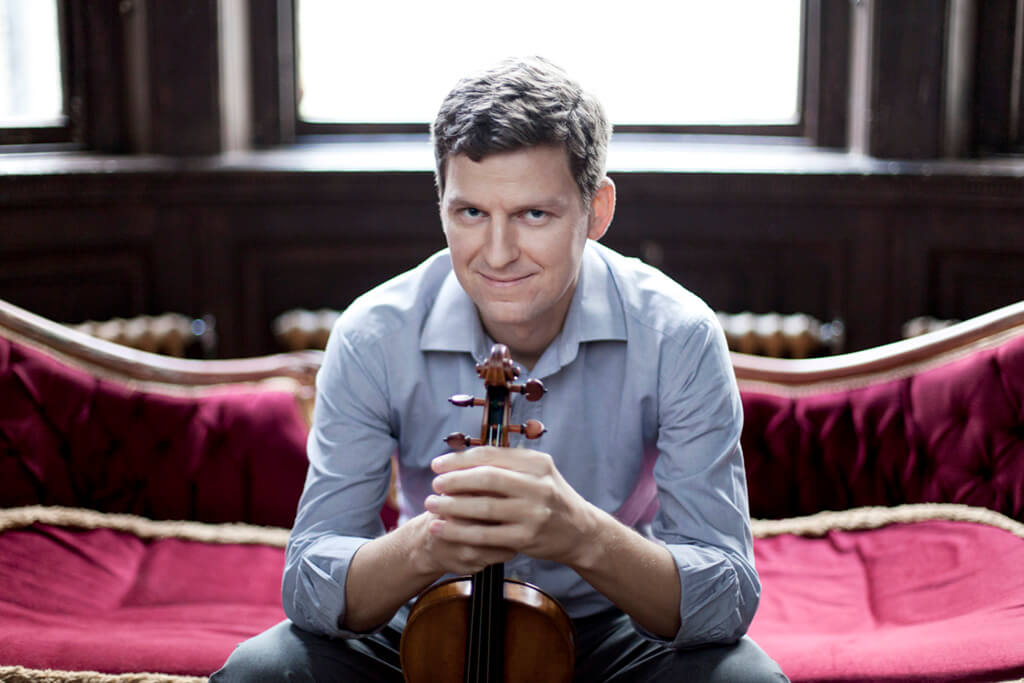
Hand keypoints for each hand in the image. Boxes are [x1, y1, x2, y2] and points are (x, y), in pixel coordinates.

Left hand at [423, 446, 598, 569]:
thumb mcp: (537, 472)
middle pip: (487, 479)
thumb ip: (506, 464)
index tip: (438, 464)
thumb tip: (461, 459)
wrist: (580, 531)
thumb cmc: (550, 498)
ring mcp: (533, 513)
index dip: (460, 459)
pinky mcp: (526, 538)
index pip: (491, 455)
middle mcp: (537, 486)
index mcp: (537, 463)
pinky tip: (441, 527)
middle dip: (454, 481)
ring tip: (431, 505)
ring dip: (452, 506)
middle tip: (434, 484)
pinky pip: (485, 535)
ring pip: (483, 508)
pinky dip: (459, 531)